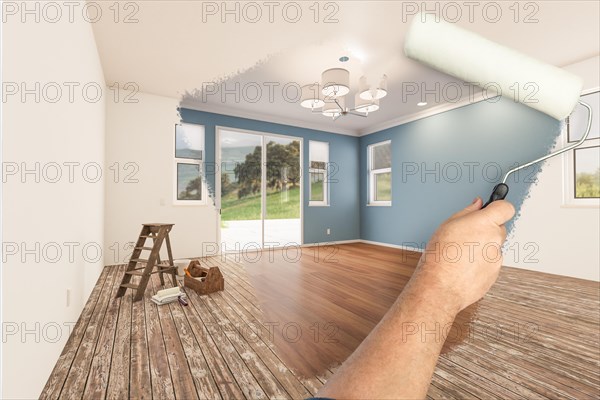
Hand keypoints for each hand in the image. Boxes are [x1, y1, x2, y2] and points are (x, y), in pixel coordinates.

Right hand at [411, 197, 514, 312]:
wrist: (440, 287)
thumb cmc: (440, 258)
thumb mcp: (447, 225)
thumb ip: (467, 212)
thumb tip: (477, 205)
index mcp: (485, 224)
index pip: (505, 208)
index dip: (500, 207)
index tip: (493, 208)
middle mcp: (495, 240)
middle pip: (499, 229)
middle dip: (486, 230)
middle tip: (467, 236)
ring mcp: (497, 259)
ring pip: (493, 248)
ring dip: (482, 249)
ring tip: (460, 255)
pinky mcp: (495, 274)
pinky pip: (490, 264)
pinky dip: (480, 264)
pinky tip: (463, 267)